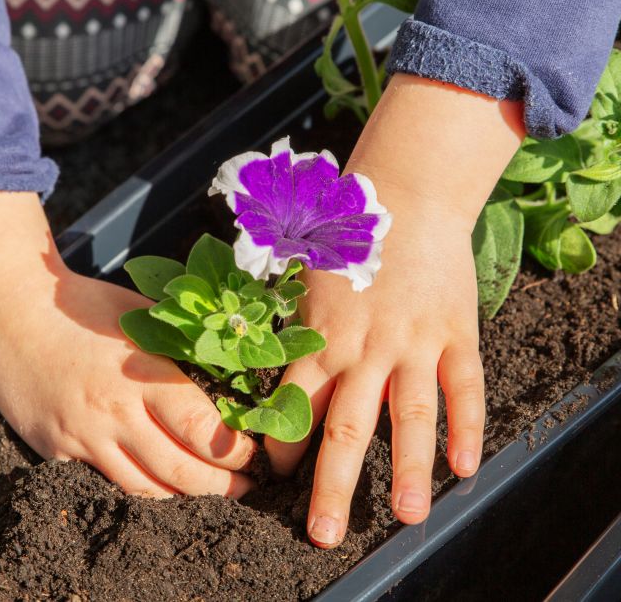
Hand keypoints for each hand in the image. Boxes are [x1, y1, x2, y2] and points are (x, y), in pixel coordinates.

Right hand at [0, 190, 255, 497]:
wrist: (11, 314)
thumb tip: (226, 374)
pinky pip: (105, 482)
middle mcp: (114, 411)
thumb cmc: (83, 307)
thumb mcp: (140, 315)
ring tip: (209, 497)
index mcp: (141, 373)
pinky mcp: (56, 450)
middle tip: (245, 488)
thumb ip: (176, 349)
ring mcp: (82, 436)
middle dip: (222, 487)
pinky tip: (158, 488)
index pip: (200, 427)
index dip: (234, 451)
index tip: (253, 456)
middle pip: (179, 470)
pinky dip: (137, 490)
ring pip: (143, 488)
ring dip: (183, 498)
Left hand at [266, 74, 524, 546]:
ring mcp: (412, 342)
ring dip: (406, 469)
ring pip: (408, 416)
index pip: (295, 407)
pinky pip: (462, 386)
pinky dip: (465, 426)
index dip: (284, 449)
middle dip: (332, 484)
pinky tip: (464, 467)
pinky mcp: (453, 332)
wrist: (404, 195)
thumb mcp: (305, 280)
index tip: (279, 480)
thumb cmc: (346, 237)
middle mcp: (364, 348)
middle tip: (324, 533)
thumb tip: (263, 364)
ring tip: (404, 517)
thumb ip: (292, 328)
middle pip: (345, 427)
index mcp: (320, 337)